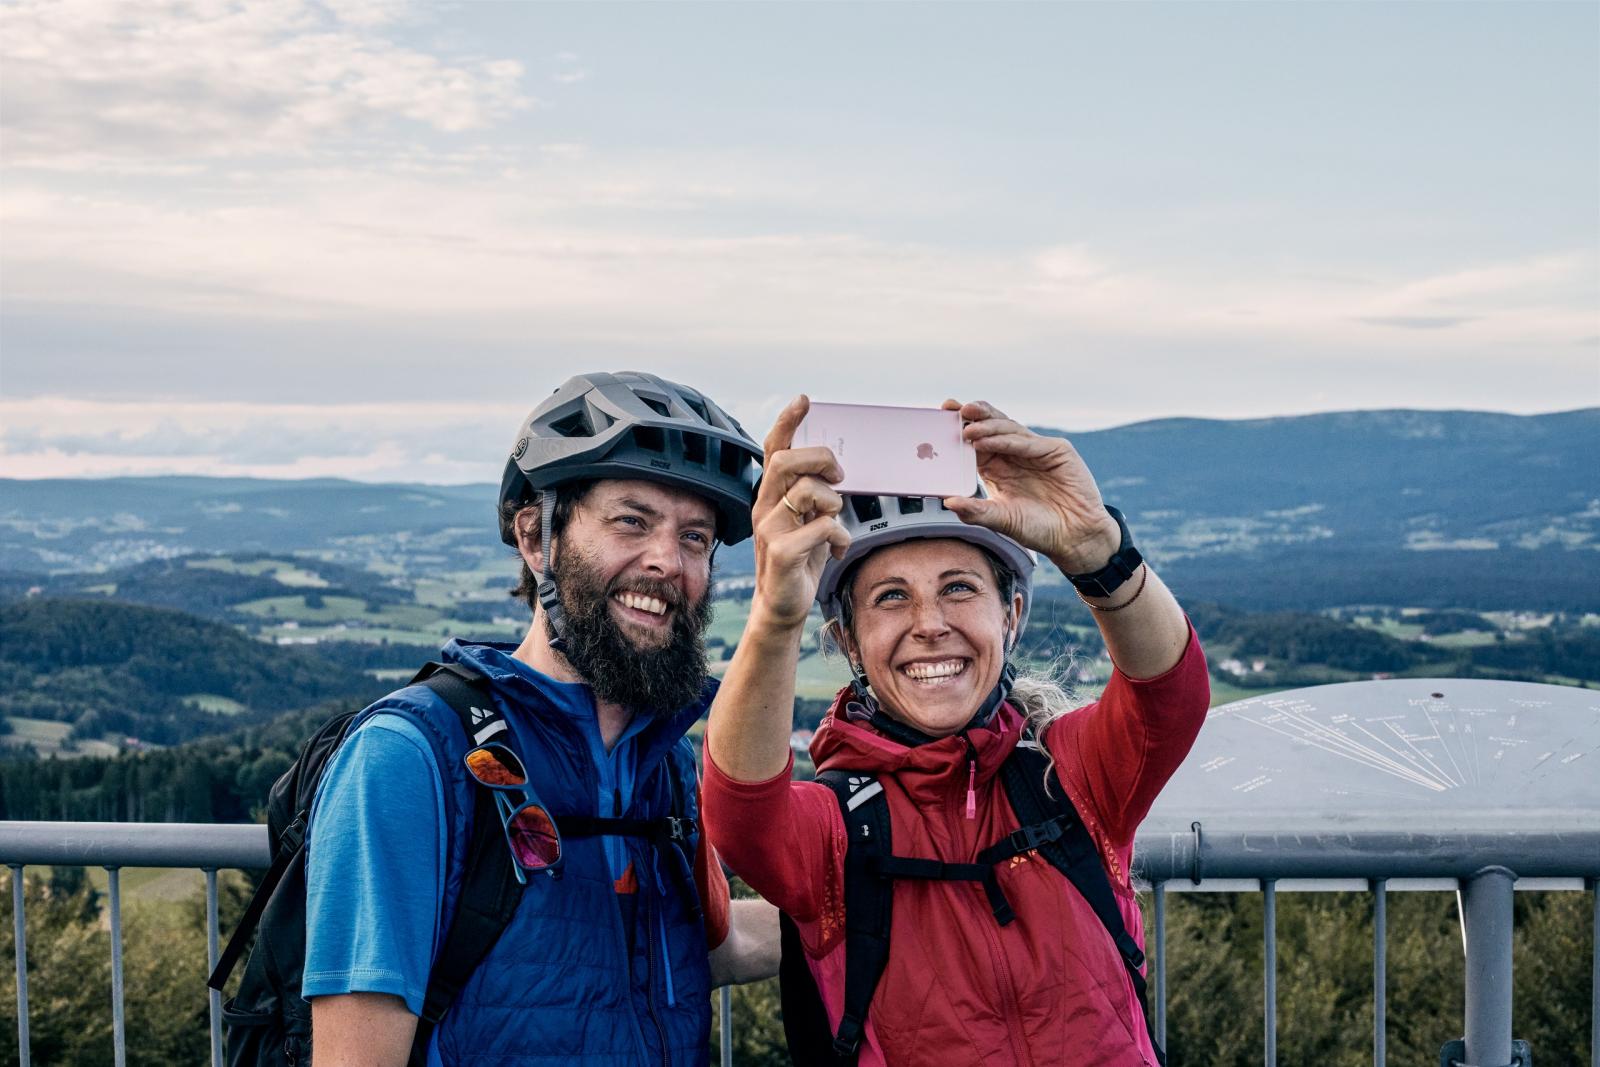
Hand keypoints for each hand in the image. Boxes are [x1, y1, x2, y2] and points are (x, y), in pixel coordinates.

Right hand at [749, 396, 850, 629]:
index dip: (787, 422)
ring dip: (833, 502)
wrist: (781, 606)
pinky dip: (839, 536)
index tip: (803, 400)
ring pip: (807, 492)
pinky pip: (822, 528)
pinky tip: (836, 549)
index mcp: (771, 494)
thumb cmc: (800, 559)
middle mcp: (764, 506)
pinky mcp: (781, 553)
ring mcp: (769, 530)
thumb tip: (835, 467)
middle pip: (787, 461)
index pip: (774, 449)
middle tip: (839, 475)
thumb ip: (815, 494)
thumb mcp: (808, 519)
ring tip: (835, 520)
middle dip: (820, 459)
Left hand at [939, 399, 1119, 573]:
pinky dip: (1008, 440)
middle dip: (972, 416)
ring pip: (1008, 429)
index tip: (941, 415)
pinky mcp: (1057, 451)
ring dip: (987, 425)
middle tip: (952, 409)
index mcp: (998, 468)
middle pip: (991, 428)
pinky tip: (991, 439)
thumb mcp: (1002, 520)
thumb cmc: (1038, 529)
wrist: (1075, 538)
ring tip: (967, 426)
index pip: (975, 443)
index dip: (959, 428)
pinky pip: (1028, 442)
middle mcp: (1015, 455)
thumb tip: (948, 502)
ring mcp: (1036, 450)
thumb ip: (977, 512)